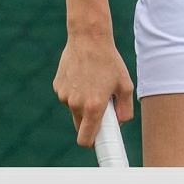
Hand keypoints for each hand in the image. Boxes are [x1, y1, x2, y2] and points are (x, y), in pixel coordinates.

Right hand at [53, 0, 133, 148]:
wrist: (88, 38)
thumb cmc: (110, 62)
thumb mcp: (125, 86)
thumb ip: (125, 110)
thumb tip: (119, 123)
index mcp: (93, 107)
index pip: (86, 139)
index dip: (93, 144)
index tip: (100, 145)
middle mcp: (76, 104)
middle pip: (80, 127)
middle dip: (90, 122)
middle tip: (102, 108)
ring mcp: (64, 95)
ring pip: (74, 110)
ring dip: (83, 104)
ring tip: (93, 83)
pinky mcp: (57, 85)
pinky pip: (67, 97)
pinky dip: (75, 92)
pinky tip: (82, 76)